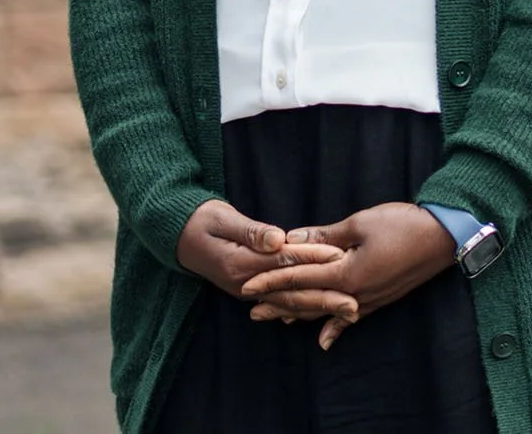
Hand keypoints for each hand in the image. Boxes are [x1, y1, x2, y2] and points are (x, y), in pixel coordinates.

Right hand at [175, 200, 358, 320]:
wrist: (177, 235)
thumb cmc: (200, 220)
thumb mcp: (222, 218)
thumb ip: (251, 231)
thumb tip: (278, 239)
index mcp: (241, 264)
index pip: (284, 263)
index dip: (313, 259)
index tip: (340, 257)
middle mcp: (245, 284)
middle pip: (291, 293)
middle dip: (324, 298)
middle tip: (355, 305)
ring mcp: (247, 290)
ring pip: (288, 302)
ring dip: (317, 308)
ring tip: (346, 313)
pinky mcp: (250, 288)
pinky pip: (279, 302)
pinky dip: (300, 308)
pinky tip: (318, 313)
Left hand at [240, 202, 454, 348]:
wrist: (443, 237)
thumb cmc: (403, 224)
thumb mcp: (360, 223)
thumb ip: (326, 236)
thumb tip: (293, 240)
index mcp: (346, 273)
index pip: (300, 278)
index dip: (271, 281)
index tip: (247, 286)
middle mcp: (354, 293)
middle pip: (308, 300)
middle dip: (278, 302)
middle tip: (250, 308)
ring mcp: (368, 299)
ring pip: (325, 310)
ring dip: (299, 312)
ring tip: (275, 317)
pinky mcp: (380, 298)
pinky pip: (350, 317)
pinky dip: (335, 326)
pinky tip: (322, 340)